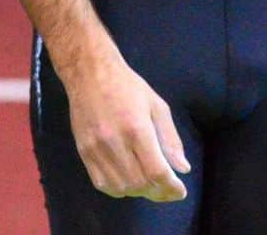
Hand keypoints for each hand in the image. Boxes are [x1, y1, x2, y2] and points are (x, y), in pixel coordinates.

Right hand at [64, 50, 190, 201]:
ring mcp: (96, 150)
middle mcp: (115, 142)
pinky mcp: (84, 154)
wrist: (91, 74)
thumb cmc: (128, 86)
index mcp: (137, 128)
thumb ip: (171, 138)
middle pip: (139, 183)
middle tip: (168, 190)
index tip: (181, 191)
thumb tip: (183, 168)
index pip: (156, 170)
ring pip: (121, 188)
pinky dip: (120, 190)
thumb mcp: (157, 105)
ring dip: (140, 192)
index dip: (171, 187)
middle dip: (158, 192)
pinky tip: (130, 183)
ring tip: (151, 186)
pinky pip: (102, 185)